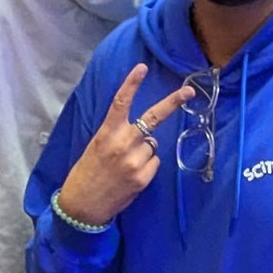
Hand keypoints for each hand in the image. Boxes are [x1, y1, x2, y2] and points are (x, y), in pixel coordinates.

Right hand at [55, 62, 193, 225]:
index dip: (131, 84)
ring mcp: (134, 162)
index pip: (120, 103)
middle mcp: (123, 144)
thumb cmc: (87, 172)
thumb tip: (143, 131)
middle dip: (173, 102)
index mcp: (106, 133)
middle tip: (189, 90)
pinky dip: (147, 166)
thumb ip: (116, 134)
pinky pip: (154, 162)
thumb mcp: (96, 146)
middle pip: (152, 117)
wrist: (83, 205)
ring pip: (153, 145)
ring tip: (126, 164)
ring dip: (145, 150)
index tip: (141, 68)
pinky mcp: (143, 178)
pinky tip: (131, 174)